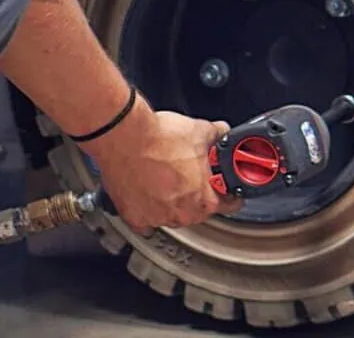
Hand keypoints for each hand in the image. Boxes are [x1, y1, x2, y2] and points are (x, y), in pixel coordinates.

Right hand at [81, 103, 240, 233]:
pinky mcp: (134, 217)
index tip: (222, 188)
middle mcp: (182, 214)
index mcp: (204, 199)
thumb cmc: (159, 137)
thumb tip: (222, 134)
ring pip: (171, 216)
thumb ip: (217, 136)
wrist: (125, 136)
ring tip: (163, 178)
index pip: (229, 205)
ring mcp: (157, 218)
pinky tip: (145, 193)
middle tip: (187, 174)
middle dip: (196, 194)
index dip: (227, 193)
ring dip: (171, 202)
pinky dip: (146, 210)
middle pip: (198, 211)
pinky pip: (145, 222)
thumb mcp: (200, 130)